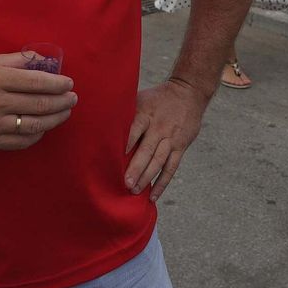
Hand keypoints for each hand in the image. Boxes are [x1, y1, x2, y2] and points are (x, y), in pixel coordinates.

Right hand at [0, 53, 76, 149]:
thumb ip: (19, 60)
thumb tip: (46, 61)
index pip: (38, 82)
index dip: (59, 84)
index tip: (69, 84)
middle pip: (40, 104)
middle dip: (63, 102)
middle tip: (73, 98)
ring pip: (35, 125)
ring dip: (56, 119)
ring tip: (65, 112)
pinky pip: (21, 141)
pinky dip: (37, 135)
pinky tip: (44, 128)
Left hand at [125, 76, 211, 200]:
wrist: (189, 92)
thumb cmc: (157, 98)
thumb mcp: (141, 98)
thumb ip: (125, 113)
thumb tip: (99, 126)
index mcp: (146, 114)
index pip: (135, 130)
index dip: (125, 145)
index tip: (113, 160)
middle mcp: (160, 127)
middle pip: (147, 150)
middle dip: (136, 168)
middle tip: (125, 183)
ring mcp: (171, 138)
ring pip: (159, 161)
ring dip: (147, 177)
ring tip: (135, 191)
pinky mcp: (181, 146)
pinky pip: (171, 167)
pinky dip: (162, 183)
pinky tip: (153, 195)